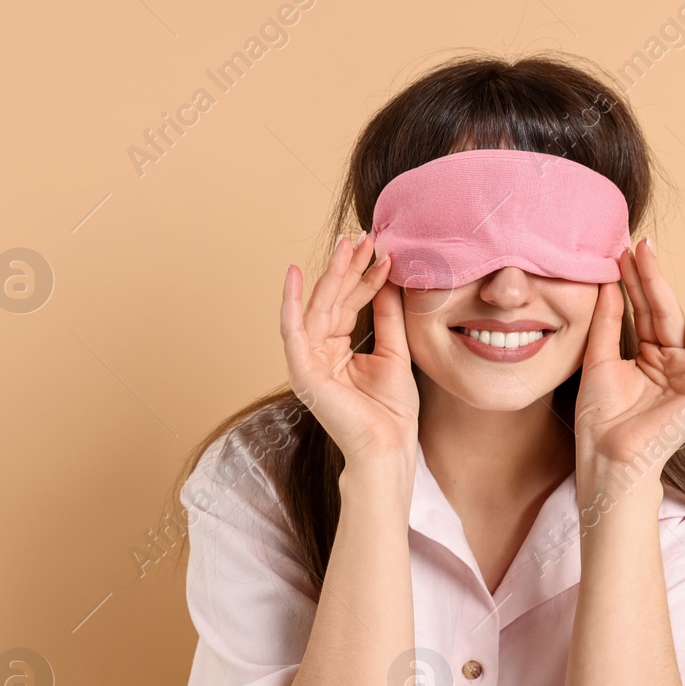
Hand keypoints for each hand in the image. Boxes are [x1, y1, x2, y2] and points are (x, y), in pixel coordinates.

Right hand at [281, 233, 418, 465]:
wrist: (387, 448)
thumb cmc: (391, 412)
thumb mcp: (395, 353)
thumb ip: (388, 317)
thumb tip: (389, 279)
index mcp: (339, 350)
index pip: (350, 304)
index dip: (365, 277)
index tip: (384, 252)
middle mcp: (319, 352)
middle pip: (331, 301)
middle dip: (347, 268)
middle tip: (363, 237)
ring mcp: (308, 362)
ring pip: (316, 308)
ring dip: (330, 275)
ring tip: (347, 245)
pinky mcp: (301, 371)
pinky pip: (292, 330)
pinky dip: (290, 302)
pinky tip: (293, 275)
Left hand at [572, 238, 684, 495]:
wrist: (608, 457)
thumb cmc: (600, 419)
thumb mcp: (597, 361)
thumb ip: (607, 322)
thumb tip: (610, 282)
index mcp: (649, 355)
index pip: (644, 308)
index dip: (637, 280)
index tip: (625, 249)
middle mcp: (674, 361)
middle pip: (670, 308)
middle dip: (661, 274)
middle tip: (649, 239)